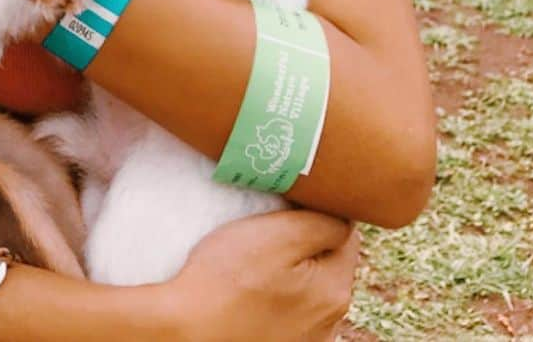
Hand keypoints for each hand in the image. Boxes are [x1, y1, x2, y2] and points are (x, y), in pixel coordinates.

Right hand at [147, 211, 359, 341]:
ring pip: (308, 285)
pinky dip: (275, 294)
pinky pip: (289, 308)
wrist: (186, 330)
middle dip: (304, 242)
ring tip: (254, 259)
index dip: (317, 212)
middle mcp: (329, 322)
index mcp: (335, 291)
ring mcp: (306, 339)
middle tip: (267, 228)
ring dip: (289, 268)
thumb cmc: (227, 278)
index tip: (287, 205)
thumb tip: (344, 216)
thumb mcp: (278, 235)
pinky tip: (250, 288)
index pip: (346, 235)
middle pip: (327, 262)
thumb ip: (322, 223)